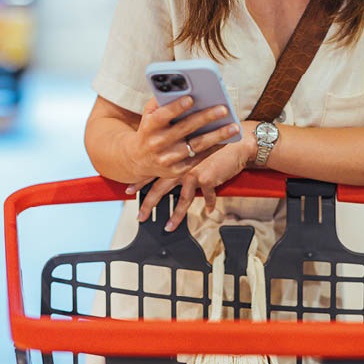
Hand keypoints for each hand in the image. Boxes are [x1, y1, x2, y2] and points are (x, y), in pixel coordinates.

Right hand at [123, 96, 241, 182]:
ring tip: (234, 126)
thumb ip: (160, 101)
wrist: (137, 160)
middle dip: (205, 118)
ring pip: (196, 145)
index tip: (191, 98)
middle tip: (223, 109)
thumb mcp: (148, 115)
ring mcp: (167, 159)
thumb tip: (179, 87)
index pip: (162, 116)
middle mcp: (157, 143)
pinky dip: (214, 148)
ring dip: (217, 136)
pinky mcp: (176, 171)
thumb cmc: (149, 130)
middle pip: (184, 129)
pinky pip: (199, 158)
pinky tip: (226, 139)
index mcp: (149, 126)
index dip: (175, 107)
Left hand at [131, 124, 257, 230]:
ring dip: (175, 216)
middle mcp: (180, 165)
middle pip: (160, 188)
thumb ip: (179, 151)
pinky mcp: (208, 179)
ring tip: (168, 227)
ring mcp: (193, 173)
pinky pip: (207, 197)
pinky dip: (209, 204)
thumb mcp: (193, 140)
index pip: (151, 171)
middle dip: (149, 204)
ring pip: (181, 200)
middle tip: (141, 216)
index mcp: (173, 156)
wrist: (235, 140)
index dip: (139, 182)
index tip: (128, 191)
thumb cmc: (214, 136)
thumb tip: (169, 161)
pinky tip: (209, 211)